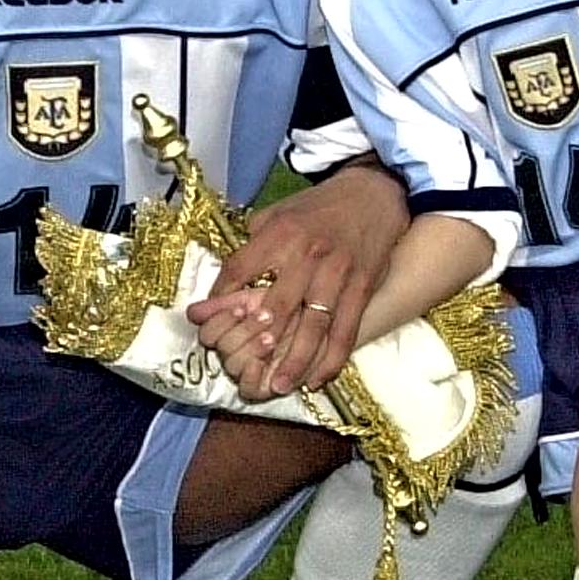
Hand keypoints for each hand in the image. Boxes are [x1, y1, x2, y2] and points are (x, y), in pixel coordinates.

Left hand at [185, 167, 405, 397]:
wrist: (374, 193)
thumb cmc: (316, 207)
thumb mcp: (278, 212)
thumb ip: (253, 243)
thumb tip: (226, 278)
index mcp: (280, 233)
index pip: (239, 269)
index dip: (220, 298)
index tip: (205, 321)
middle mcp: (307, 255)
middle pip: (277, 304)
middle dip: (258, 338)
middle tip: (241, 366)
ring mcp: (337, 273)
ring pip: (314, 325)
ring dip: (296, 359)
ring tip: (280, 386)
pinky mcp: (362, 288)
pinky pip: (346, 330)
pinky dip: (332, 358)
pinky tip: (317, 379)